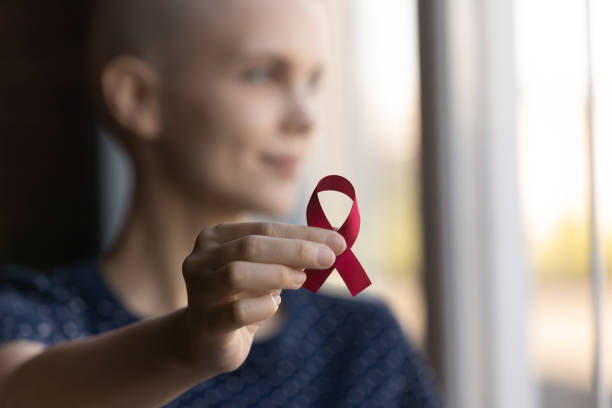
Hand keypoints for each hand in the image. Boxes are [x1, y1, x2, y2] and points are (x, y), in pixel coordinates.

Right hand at [177, 222, 346, 373]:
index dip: (303, 234)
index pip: (265, 228)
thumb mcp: (262, 270)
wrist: (204, 341)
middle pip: (251, 246)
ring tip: (301, 280)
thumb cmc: (240, 297)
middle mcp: (200, 259)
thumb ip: (286, 255)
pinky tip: (274, 306)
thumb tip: (331, 244)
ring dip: (278, 275)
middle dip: (296, 250)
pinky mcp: (205, 323)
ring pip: (237, 274)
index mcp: (215, 237)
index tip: (337, 241)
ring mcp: (199, 291)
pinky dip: (264, 307)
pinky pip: (238, 311)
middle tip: (328, 258)